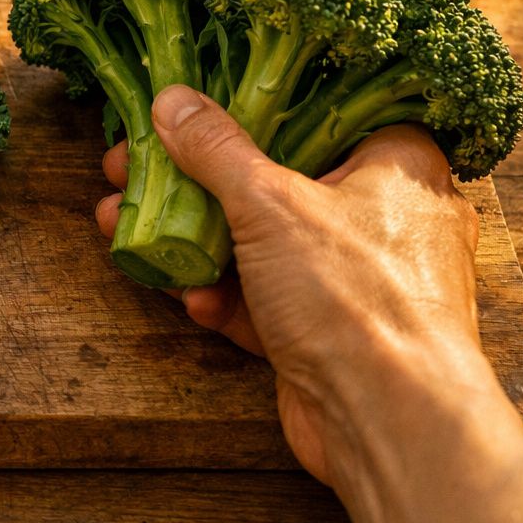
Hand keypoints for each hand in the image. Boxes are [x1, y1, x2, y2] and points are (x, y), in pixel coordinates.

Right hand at [96, 84, 522, 522]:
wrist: (389, 422)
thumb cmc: (357, 295)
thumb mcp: (270, 203)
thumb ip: (215, 150)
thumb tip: (173, 100)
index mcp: (398, 163)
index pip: (318, 111)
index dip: (243, 108)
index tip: (183, 110)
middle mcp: (386, 217)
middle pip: (273, 180)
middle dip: (193, 181)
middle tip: (130, 169)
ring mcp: (356, 280)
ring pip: (260, 244)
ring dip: (192, 239)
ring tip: (124, 224)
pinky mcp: (330, 334)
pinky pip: (265, 300)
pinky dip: (223, 295)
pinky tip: (187, 297)